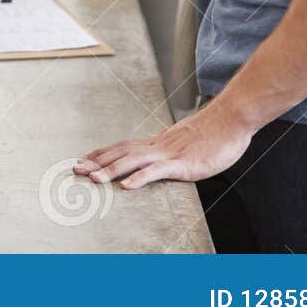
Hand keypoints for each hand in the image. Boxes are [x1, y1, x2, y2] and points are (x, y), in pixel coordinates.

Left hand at [74, 101, 254, 188]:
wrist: (231, 119)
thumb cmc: (214, 133)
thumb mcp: (187, 142)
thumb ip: (172, 150)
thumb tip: (162, 157)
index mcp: (158, 142)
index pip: (123, 147)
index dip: (102, 154)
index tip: (84, 160)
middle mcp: (158, 146)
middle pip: (121, 152)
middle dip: (97, 162)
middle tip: (75, 169)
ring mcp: (169, 154)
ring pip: (133, 161)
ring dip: (111, 170)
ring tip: (93, 179)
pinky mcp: (183, 163)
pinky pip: (157, 171)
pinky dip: (140, 178)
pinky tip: (126, 187)